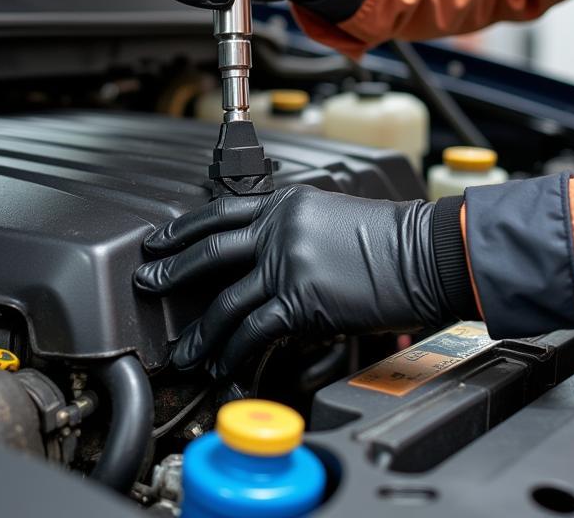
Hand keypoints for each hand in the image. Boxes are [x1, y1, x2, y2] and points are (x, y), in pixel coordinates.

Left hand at [133, 185, 451, 380]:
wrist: (425, 251)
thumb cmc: (389, 236)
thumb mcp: (331, 215)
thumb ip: (292, 229)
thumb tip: (266, 257)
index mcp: (285, 204)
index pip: (219, 213)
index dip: (182, 229)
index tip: (158, 240)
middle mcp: (279, 230)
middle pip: (210, 253)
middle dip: (171, 272)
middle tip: (148, 284)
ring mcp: (287, 265)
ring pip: (226, 303)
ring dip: (201, 334)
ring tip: (186, 353)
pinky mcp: (301, 301)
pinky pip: (254, 333)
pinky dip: (235, 355)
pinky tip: (226, 368)